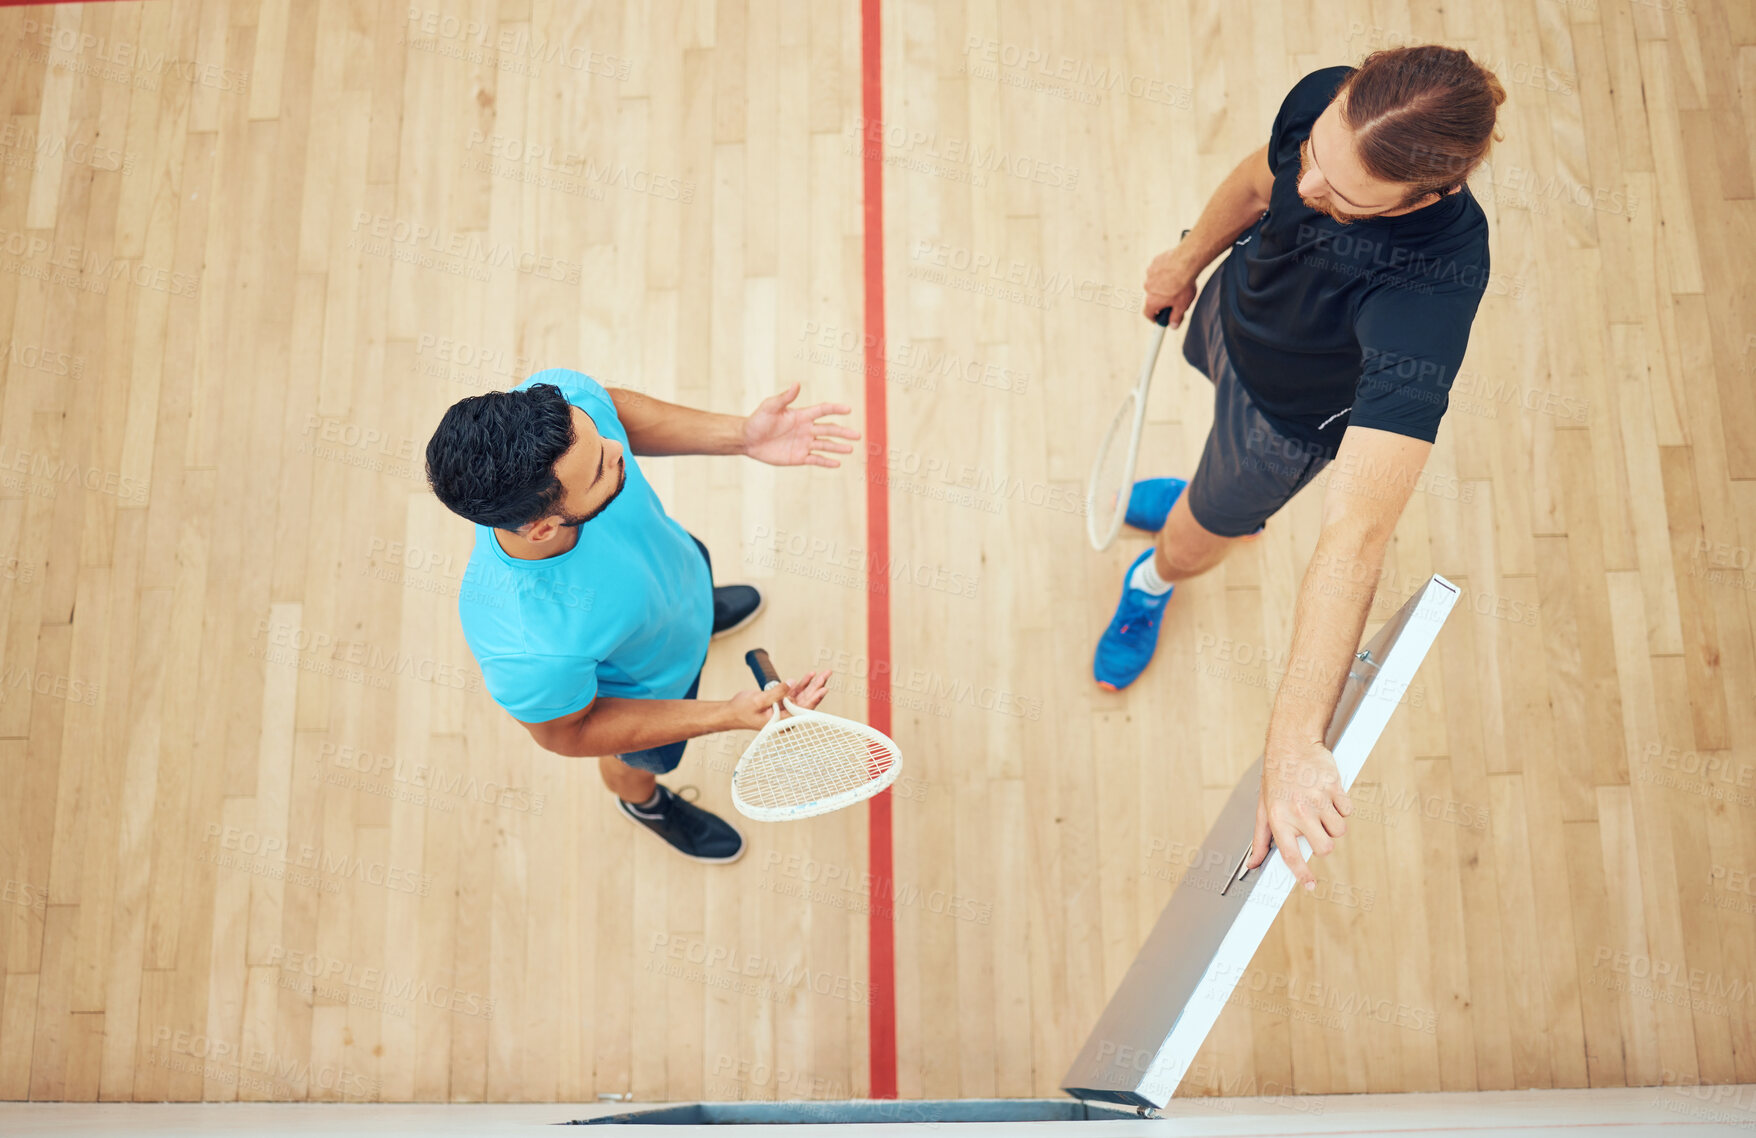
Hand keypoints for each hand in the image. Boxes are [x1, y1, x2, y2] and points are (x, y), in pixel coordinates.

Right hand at [722, 670, 832, 729]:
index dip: (814, 699)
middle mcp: (786, 717)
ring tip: (823, 674)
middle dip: (817, 687)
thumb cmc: (742, 710)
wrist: (732, 712)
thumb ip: (776, 693)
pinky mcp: (781, 702)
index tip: (823, 689)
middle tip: (827, 675)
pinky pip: (795, 692)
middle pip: (806, 701)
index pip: (802, 710)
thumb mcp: (758, 700)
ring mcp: (785, 709)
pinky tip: (810, 676)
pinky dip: (802, 684)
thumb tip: (792, 683)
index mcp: (782, 722)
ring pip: (803, 695)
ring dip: (812, 684)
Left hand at [743, 385, 859, 467]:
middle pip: (829, 429)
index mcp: (801, 415)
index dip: (835, 409)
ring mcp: (804, 444)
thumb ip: (784, 397)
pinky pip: (815, 459)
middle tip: (857, 435)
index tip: (848, 409)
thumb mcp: (770, 407)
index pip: (822, 411)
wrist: (748, 440)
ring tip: (850, 449)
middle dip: (843, 432)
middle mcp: (806, 429)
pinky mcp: (799, 457)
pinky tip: (837, 463)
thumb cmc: (757, 420)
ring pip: (825, 445)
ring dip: (838, 447)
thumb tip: (796, 384)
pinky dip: (826, 462)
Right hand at [1142, 245, 1196, 326]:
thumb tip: (1173, 326)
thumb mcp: (1182, 305)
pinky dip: (1164, 273)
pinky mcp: (1154, 263)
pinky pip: (1158, 271)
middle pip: (1152, 297)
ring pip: (1155, 283)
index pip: (1148, 314)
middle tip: (1174, 298)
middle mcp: (1147, 288)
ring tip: (1177, 282)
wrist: (1186, 262)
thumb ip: (1176, 317)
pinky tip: (1174, 271)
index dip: (1154, 318)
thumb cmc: (1184, 285)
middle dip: (1161, 299)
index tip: (1159, 319)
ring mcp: (1150, 275)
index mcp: (1152, 301)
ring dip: (1163, 285)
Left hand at [1247, 737, 1350, 889]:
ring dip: (1333, 825)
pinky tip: (1329, 796)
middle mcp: (1298, 812)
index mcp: (1279, 819)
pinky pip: (1347, 811)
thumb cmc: (1277, 777)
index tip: (1310, 885)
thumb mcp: (1263, 808)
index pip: (1292, 855)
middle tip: (1315, 829)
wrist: (1292, 744)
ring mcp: (1318, 800)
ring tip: (1320, 808)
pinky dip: (1341, 808)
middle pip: (1325, 848)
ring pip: (1339, 831)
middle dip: (1323, 843)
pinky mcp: (1335, 788)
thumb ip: (1260, 839)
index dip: (1302, 874)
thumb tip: (1254, 863)